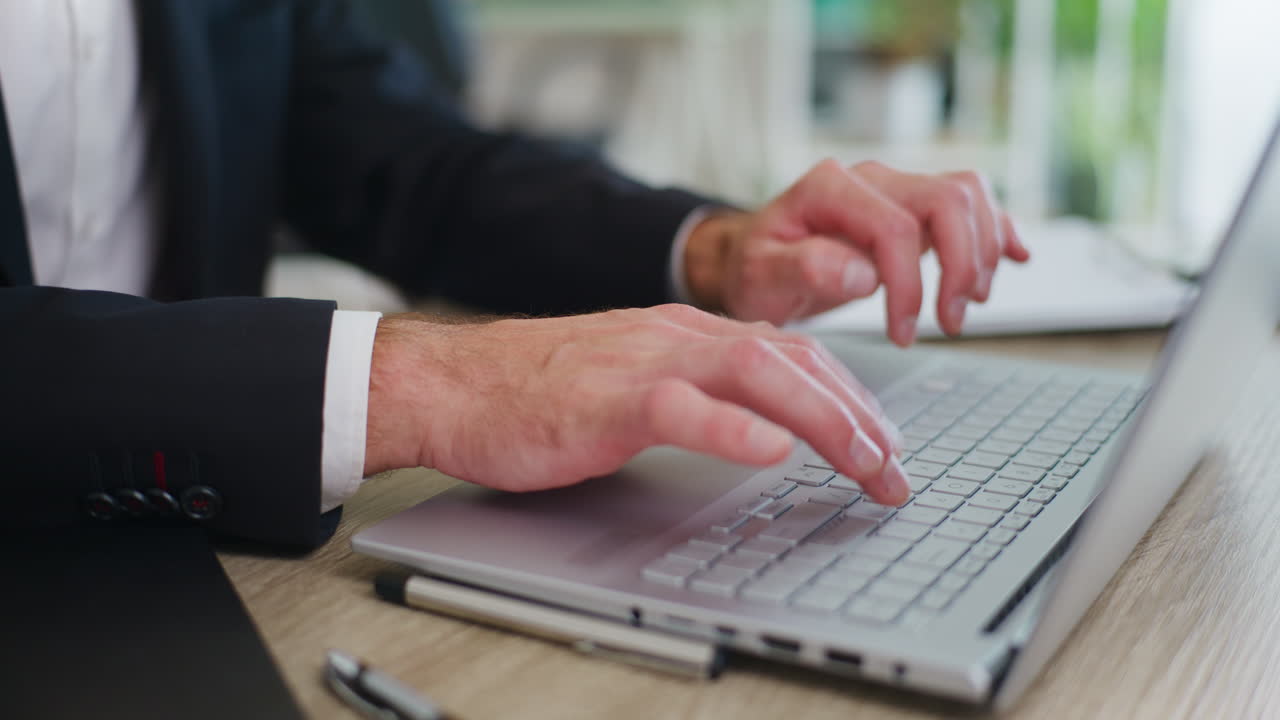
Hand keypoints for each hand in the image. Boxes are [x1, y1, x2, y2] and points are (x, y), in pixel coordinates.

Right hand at [364, 305, 909, 504]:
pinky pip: (679, 407)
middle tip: (895, 470)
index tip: (884, 441)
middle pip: (792, 360)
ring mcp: (643, 363)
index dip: (851, 396)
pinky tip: (771, 450)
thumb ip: (696, 391)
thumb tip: (762, 426)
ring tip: (865, 462)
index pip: (792, 352)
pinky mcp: (605, 400)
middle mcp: (676, 337)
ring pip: (755, 371)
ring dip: (822, 419)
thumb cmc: (537, 391)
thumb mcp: (635, 381)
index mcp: (686, 333)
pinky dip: (732, 427)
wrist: (455, 383)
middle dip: (858, 416)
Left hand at [684, 160, 1029, 344]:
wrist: (753, 258)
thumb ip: (802, 268)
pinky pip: (971, 203)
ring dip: (982, 252)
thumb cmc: (755, 268)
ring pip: (968, 194)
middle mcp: (869, 178)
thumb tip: (862, 273)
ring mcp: (895, 188)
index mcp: (828, 187)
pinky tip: (1017, 258)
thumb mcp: (759, 276)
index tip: (901, 333)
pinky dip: (999, 229)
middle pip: (948, 199)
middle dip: (962, 266)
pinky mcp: (913, 207)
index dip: (909, 285)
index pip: (894, 227)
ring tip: (966, 307)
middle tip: (949, 323)